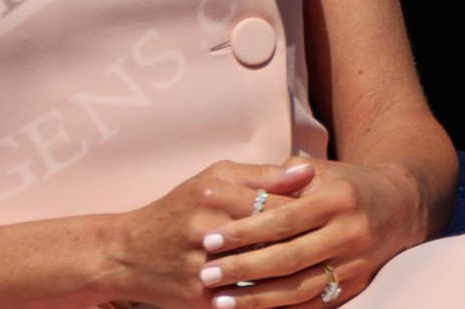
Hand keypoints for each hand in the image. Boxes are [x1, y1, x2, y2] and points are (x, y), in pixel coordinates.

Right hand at [108, 160, 315, 307]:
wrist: (128, 253)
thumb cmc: (178, 211)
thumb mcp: (211, 179)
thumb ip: (260, 175)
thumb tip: (307, 170)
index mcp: (213, 194)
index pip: (278, 204)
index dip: (311, 212)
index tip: (335, 216)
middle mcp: (207, 229)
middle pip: (276, 240)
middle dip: (309, 244)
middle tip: (336, 245)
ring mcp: (205, 266)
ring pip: (268, 274)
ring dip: (298, 274)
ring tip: (323, 270)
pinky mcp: (203, 297)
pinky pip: (251, 300)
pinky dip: (276, 299)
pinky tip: (298, 296)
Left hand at [192, 159, 429, 305]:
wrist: (400, 205)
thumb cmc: (345, 183)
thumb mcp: (317, 171)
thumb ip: (279, 179)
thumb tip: (235, 191)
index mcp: (335, 201)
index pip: (281, 220)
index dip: (244, 232)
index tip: (209, 241)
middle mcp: (348, 234)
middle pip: (288, 258)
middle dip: (243, 270)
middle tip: (206, 275)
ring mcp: (354, 265)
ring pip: (301, 289)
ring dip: (258, 299)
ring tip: (221, 303)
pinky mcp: (357, 287)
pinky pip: (315, 305)